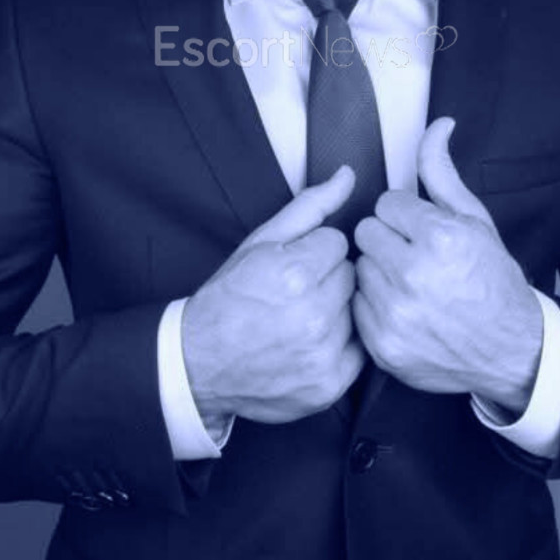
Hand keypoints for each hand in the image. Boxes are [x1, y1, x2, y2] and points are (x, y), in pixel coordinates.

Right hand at [181, 164, 366, 426]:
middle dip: (328, 279)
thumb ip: (311, 206)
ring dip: (336, 312)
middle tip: (295, 293)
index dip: (314, 252)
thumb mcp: (260, 242)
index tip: (293, 266)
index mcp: (295, 274)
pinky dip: (340, 345)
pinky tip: (310, 343)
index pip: (339, 243)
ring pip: (356, 311)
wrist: (200, 362)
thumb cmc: (229, 298)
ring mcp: (323, 354)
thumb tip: (347, 175)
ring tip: (300, 319)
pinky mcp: (330, 384)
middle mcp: (313, 316)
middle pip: (351, 276)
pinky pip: (359, 349)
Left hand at [351, 117, 542, 415]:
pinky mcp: (383, 344)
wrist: (510, 350)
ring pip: (358, 268)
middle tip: (414, 255)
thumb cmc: (492, 278)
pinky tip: (403, 308)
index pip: (386, 203)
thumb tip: (437, 125)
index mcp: (440, 238)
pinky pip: (356, 305)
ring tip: (411, 283)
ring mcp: (395, 313)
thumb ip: (442, 172)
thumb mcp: (474, 219)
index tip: (423, 232)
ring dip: (378, 271)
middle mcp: (414, 275)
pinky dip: (374, 305)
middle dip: (388, 239)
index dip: (406, 216)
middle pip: (365, 232)